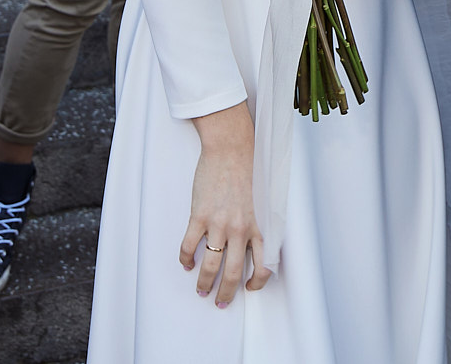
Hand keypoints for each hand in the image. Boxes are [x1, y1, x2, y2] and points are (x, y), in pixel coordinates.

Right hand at [180, 104, 269, 304]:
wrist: (232, 148)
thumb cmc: (248, 170)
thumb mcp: (261, 201)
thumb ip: (256, 223)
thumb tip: (250, 244)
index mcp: (259, 225)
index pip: (264, 264)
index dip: (257, 282)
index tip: (249, 288)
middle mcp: (241, 228)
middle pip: (234, 273)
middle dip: (227, 293)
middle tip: (221, 302)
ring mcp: (219, 223)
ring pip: (211, 265)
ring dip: (204, 282)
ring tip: (201, 289)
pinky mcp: (200, 216)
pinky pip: (190, 246)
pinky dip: (186, 259)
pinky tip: (186, 263)